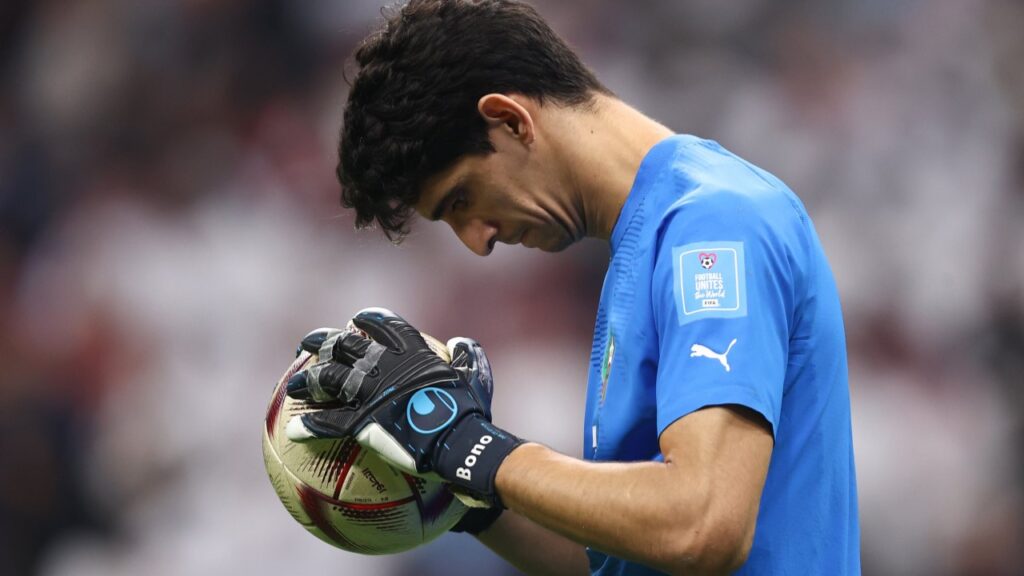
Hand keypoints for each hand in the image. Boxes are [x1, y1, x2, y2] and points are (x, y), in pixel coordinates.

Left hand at [285, 308, 523, 505]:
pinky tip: (295, 430)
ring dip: (306, 380)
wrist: (458, 442)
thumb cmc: (470, 412)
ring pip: (328, 379)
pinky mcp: (361, 423)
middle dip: (322, 342)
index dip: (367, 320)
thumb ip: (467, 357)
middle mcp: (385, 366)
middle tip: (308, 344)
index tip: (355, 321)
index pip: (384, 325)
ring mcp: (370, 393)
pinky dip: (309, 426)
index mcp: (412, 353)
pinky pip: (328, 422)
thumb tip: (461, 344)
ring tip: (292, 385)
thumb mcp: (476, 377)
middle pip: (344, 345)